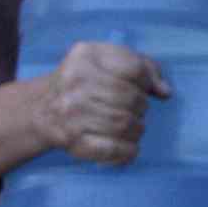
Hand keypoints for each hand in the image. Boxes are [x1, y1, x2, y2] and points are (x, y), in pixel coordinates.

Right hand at [34, 42, 170, 165]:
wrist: (42, 109)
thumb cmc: (86, 81)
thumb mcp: (108, 61)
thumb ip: (143, 67)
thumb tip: (165, 92)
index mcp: (86, 55)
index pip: (134, 68)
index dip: (147, 81)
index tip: (144, 89)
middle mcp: (75, 82)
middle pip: (130, 98)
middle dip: (141, 107)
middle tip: (136, 110)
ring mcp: (72, 113)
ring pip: (124, 124)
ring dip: (137, 129)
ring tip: (133, 127)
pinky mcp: (73, 141)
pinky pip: (113, 150)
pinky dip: (128, 151)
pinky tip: (128, 146)